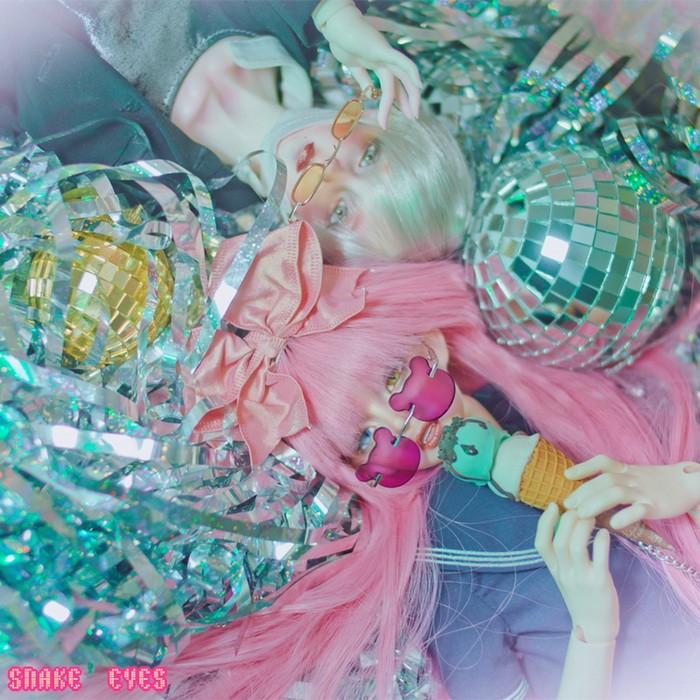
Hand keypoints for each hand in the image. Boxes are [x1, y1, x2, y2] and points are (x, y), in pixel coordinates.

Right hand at [315, 1, 421, 127]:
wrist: (336, 27)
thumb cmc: (343, 42)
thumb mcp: (354, 67)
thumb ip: (364, 80)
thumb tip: (370, 95)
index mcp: (380, 65)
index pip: (394, 85)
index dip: (398, 101)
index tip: (401, 116)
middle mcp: (386, 61)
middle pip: (403, 83)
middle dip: (409, 102)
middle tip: (413, 118)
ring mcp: (385, 55)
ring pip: (402, 79)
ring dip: (408, 98)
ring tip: (411, 115)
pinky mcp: (382, 50)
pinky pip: (401, 62)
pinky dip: (412, 72)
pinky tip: (419, 86)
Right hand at [535, 505, 618, 644]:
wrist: (594, 626)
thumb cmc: (581, 595)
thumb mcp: (564, 575)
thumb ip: (562, 554)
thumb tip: (566, 523)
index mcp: (554, 569)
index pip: (541, 543)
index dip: (544, 522)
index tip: (553, 505)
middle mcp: (564, 573)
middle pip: (560, 540)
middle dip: (568, 519)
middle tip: (580, 508)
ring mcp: (581, 578)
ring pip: (576, 546)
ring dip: (583, 527)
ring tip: (592, 516)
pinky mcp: (599, 583)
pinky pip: (599, 558)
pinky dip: (601, 541)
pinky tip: (605, 533)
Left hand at [563, 456, 699, 528]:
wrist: (690, 484)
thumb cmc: (655, 482)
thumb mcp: (633, 475)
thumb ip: (613, 479)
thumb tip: (586, 489)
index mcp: (626, 470)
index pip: (602, 462)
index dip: (584, 467)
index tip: (567, 475)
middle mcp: (632, 478)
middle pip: (604, 480)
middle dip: (583, 491)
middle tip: (567, 504)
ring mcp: (643, 492)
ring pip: (617, 493)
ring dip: (596, 502)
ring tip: (581, 514)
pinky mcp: (656, 506)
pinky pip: (639, 510)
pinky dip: (626, 516)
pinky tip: (613, 525)